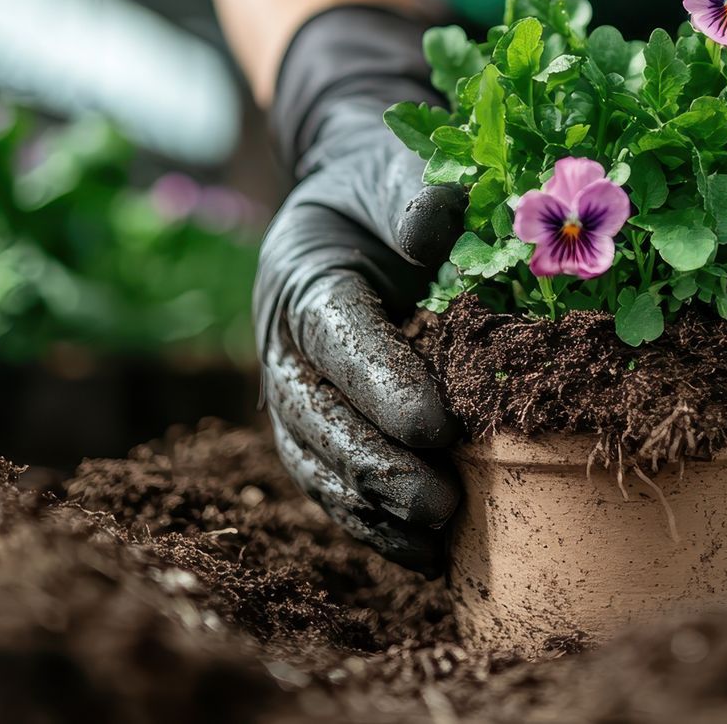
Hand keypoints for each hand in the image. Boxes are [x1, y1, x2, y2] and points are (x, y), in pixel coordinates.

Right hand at [255, 7, 465, 573]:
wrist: (351, 203)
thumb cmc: (381, 186)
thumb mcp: (395, 170)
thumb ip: (415, 192)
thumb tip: (435, 219)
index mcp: (305, 282)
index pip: (338, 341)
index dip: (380, 385)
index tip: (436, 424)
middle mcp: (286, 347)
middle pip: (318, 418)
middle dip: (376, 465)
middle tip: (440, 500)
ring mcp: (294, 394)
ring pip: (317, 463)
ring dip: (372, 508)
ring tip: (435, 539)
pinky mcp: (315, 427)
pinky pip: (332, 484)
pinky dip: (371, 524)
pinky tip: (424, 556)